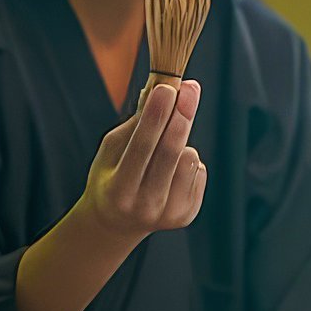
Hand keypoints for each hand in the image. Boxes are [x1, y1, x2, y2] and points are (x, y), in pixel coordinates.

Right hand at [77, 78, 206, 242]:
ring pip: (189, 159)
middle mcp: (144, 205)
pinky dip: (188, 161)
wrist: (118, 223)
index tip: (167, 87)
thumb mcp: (112, 151)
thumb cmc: (112, 176)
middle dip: (181, 116)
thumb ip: (137, 125)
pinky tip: (171, 171)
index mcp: (118, 190)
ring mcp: (169, 213)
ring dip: (182, 141)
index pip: (141, 146)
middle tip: (190, 88)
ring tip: (164, 150)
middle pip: (171, 152)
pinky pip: (198, 171)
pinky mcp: (188, 214)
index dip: (156, 115)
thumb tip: (165, 88)